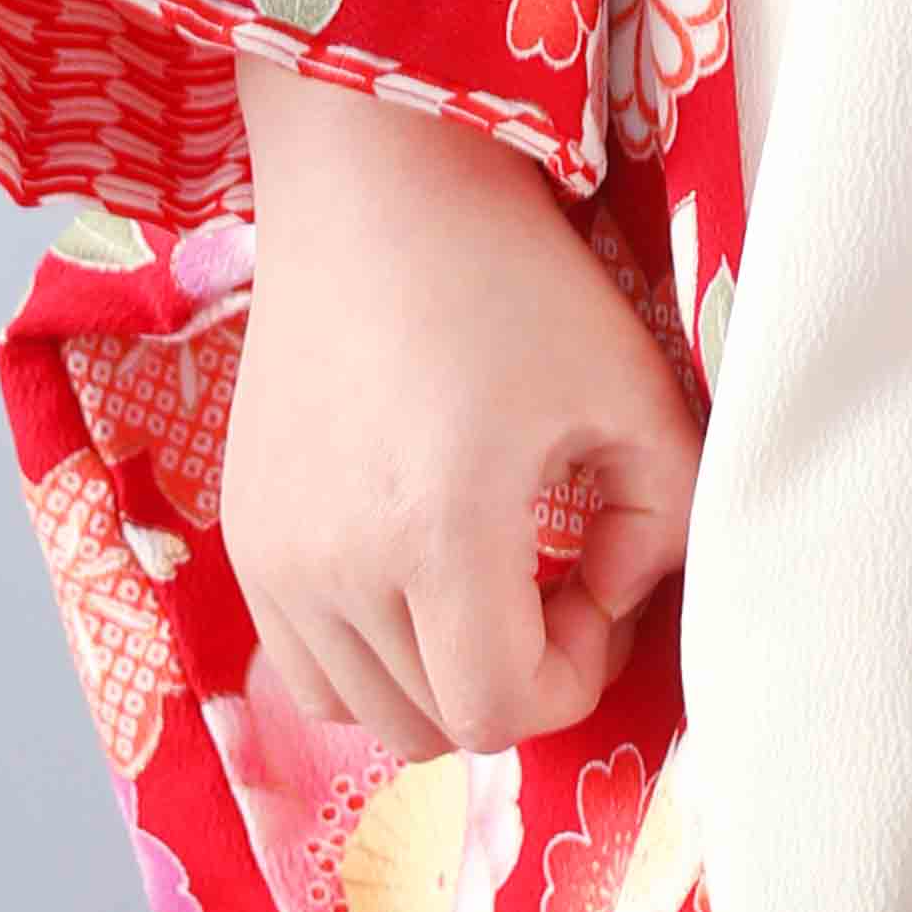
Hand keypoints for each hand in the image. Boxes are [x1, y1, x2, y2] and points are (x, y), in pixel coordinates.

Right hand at [224, 66, 698, 760]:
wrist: (375, 185)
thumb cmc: (514, 274)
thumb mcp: (632, 386)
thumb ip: (667, 519)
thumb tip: (617, 597)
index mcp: (436, 531)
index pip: (497, 712)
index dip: (572, 677)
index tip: (598, 586)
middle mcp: (335, 563)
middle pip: (433, 725)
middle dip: (514, 678)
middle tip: (555, 583)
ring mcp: (273, 553)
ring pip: (363, 709)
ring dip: (438, 675)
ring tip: (485, 578)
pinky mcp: (244, 531)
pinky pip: (304, 662)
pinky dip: (369, 651)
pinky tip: (416, 563)